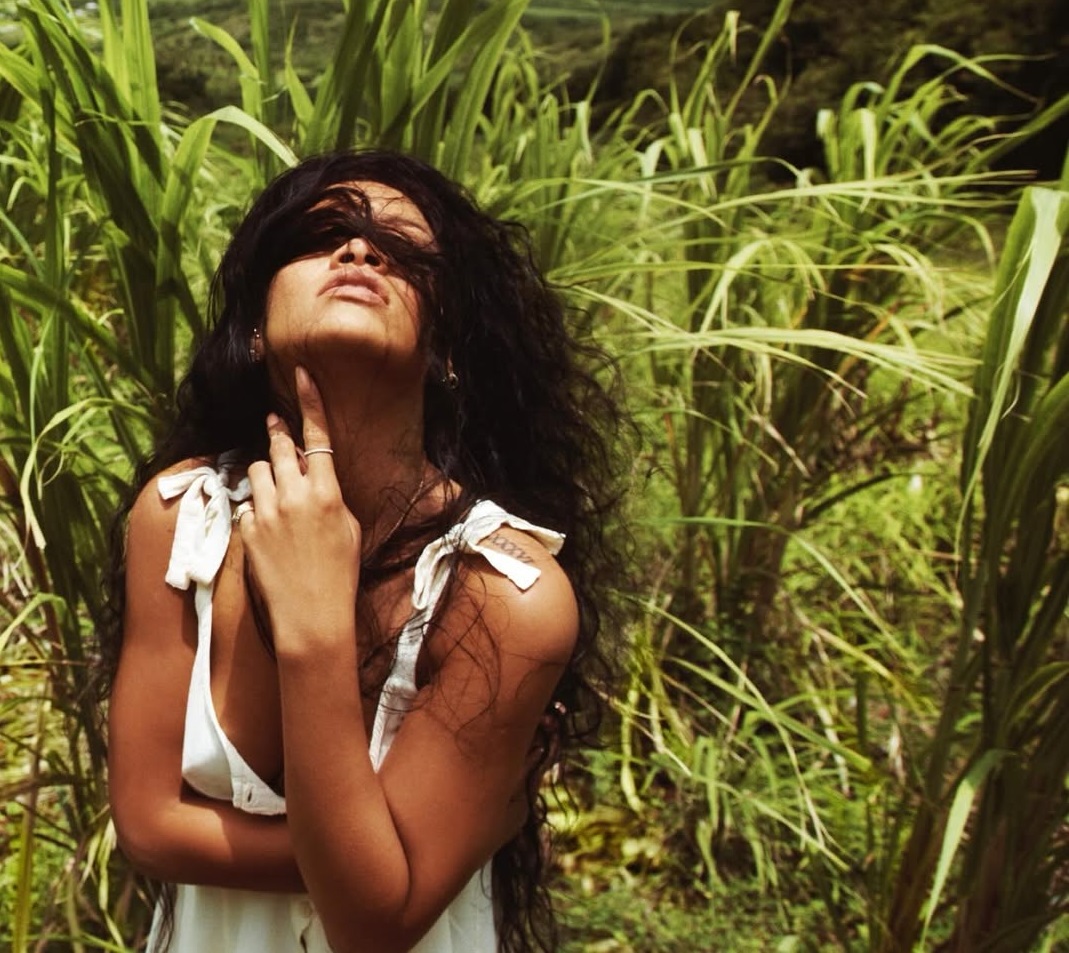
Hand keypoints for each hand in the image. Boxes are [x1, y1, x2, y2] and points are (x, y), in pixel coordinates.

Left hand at [238, 366, 361, 649]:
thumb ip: (329, 497)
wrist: (312, 615)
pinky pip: (249, 502)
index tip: (301, 374)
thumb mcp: (347, 528)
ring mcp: (266, 511)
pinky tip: (271, 528)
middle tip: (275, 422)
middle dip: (279, 432)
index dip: (309, 402)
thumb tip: (314, 479)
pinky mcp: (248, 529)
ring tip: (278, 492)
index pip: (317, 437)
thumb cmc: (341, 574)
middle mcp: (294, 496)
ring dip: (268, 473)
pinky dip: (258, 506)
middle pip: (280, 446)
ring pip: (259, 470)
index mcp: (326, 493)